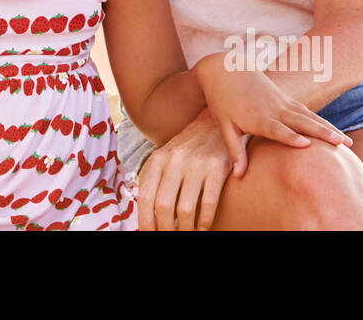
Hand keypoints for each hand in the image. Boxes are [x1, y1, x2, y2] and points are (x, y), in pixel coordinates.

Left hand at [136, 109, 232, 230]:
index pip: (145, 198)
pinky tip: (203, 227)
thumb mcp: (164, 159)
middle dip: (165, 229)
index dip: (146, 222)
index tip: (149, 234)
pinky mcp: (217, 167)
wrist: (213, 125)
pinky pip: (208, 203)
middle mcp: (174, 160)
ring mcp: (196, 163)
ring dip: (185, 229)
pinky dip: (204, 221)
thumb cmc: (186, 149)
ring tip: (187, 234)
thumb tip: (144, 216)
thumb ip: (152, 181)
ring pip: (185, 209)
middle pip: (163, 206)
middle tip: (170, 237)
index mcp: (157, 159)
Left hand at [194, 53, 351, 175]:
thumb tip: (240, 176)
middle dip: (321, 133)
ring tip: (346, 142)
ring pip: (308, 116)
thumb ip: (235, 150)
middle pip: (300, 122)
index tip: (306, 144)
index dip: (290, 137)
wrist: (225, 70)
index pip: (276, 129)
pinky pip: (306, 111)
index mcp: (256, 117)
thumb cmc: (222, 101)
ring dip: (328, 128)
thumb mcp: (225, 126)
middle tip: (341, 144)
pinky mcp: (285, 99)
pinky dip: (321, 121)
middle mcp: (273, 109)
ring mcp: (282, 103)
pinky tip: (335, 132)